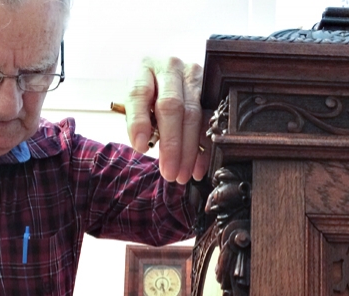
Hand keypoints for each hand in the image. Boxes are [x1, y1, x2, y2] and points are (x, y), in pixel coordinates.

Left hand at [125, 57, 210, 184]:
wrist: (170, 77)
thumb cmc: (150, 94)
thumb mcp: (137, 103)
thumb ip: (139, 120)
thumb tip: (144, 145)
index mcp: (145, 67)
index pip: (140, 93)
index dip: (139, 121)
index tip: (140, 148)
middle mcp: (170, 67)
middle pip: (171, 106)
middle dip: (171, 144)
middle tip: (169, 172)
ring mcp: (194, 75)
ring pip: (193, 114)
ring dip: (189, 150)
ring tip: (183, 175)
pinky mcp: (211, 89)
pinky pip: (209, 121)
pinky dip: (204, 148)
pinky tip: (198, 167)